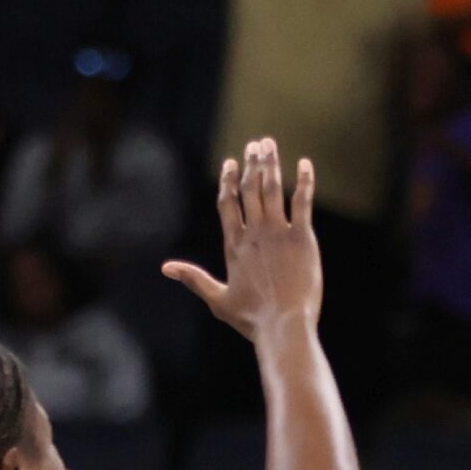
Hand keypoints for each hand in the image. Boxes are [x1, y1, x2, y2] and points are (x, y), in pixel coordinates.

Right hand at [163, 139, 323, 339]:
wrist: (284, 326)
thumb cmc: (252, 318)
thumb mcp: (217, 299)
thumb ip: (194, 279)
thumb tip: (165, 268)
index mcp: (234, 244)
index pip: (228, 203)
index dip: (229, 180)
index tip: (232, 162)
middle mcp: (254, 233)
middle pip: (249, 189)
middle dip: (251, 163)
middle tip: (255, 143)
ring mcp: (278, 233)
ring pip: (272, 189)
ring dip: (271, 164)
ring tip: (270, 144)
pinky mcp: (302, 239)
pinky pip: (302, 202)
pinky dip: (304, 181)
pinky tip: (304, 164)